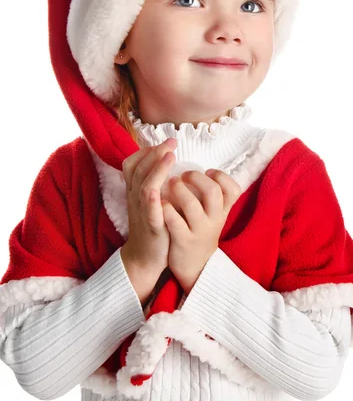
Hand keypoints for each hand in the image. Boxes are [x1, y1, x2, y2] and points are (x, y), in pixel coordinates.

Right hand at [121, 138, 176, 272]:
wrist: (145, 258)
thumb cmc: (152, 226)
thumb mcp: (149, 201)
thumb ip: (153, 182)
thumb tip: (166, 161)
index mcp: (134, 191)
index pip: (132, 165)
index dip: (145, 152)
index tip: (163, 144)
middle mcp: (135, 198)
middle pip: (138, 170)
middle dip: (155, 153)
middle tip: (171, 142)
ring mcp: (142, 211)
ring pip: (144, 186)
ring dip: (156, 169)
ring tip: (170, 155)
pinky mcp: (151, 226)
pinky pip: (149, 210)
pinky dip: (152, 198)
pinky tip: (159, 189)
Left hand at [161, 169, 241, 293]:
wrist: (195, 265)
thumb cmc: (201, 230)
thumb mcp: (213, 214)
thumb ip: (213, 195)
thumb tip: (202, 167)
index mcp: (223, 210)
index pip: (233, 189)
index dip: (221, 176)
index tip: (207, 171)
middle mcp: (214, 220)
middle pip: (212, 191)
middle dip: (195, 177)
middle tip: (182, 174)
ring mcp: (199, 231)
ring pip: (191, 205)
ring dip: (178, 190)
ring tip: (168, 183)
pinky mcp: (183, 241)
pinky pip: (174, 221)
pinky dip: (166, 208)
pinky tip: (161, 202)